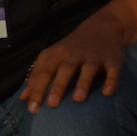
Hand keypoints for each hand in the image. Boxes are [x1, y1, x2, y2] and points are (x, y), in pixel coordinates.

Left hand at [20, 8, 134, 110]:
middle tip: (52, 105)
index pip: (44, 72)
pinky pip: (112, 70)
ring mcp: (94, 56)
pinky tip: (107, 93)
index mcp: (57, 54)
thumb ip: (37, 76)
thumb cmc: (71, 47)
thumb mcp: (52, 56)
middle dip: (57, 87)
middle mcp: (74, 54)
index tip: (32, 109)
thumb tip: (23, 98)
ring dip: (83, 83)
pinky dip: (111, 81)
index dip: (37, 90)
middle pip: (64, 70)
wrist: (102, 26)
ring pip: (87, 69)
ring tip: (78, 100)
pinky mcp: (112, 59)